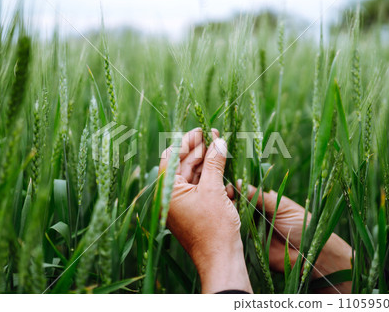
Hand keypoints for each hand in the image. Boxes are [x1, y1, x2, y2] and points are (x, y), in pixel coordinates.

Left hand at [159, 128, 251, 293]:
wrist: (220, 259)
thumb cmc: (213, 227)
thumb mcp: (213, 190)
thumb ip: (214, 163)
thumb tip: (218, 141)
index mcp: (167, 190)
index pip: (171, 156)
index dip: (186, 141)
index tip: (200, 130)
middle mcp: (170, 196)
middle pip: (182, 165)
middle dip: (199, 149)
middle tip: (215, 135)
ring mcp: (181, 204)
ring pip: (192, 176)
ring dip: (206, 162)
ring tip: (220, 146)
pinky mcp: (192, 211)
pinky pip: (198, 188)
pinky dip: (209, 177)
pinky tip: (221, 165)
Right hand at [227, 182, 351, 292]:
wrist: (310, 254)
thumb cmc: (302, 224)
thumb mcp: (281, 206)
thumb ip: (260, 197)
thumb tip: (240, 182)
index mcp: (265, 200)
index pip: (246, 190)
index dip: (236, 188)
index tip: (228, 189)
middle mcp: (256, 212)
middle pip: (237, 203)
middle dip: (229, 200)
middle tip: (224, 200)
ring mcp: (252, 228)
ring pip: (235, 218)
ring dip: (228, 215)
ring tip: (223, 212)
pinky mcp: (250, 243)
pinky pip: (237, 235)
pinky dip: (230, 230)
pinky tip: (224, 226)